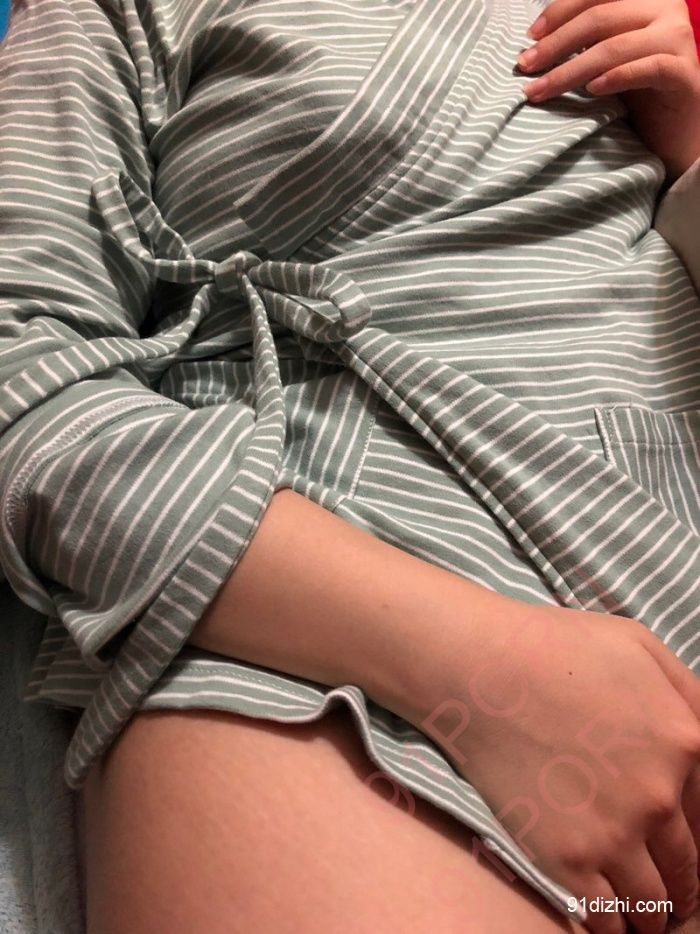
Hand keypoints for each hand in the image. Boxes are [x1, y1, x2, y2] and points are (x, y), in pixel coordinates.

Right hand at [405, 594, 699, 933]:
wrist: (479, 669)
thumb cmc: (554, 647)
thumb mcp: (640, 645)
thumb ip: (690, 693)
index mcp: (685, 743)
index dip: (697, 837)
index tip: (682, 847)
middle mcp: (658, 797)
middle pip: (689, 867)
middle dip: (681, 882)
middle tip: (670, 891)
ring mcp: (614, 834)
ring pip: (654, 902)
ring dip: (652, 913)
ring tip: (643, 915)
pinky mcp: (568, 859)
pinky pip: (608, 920)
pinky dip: (615, 927)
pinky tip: (612, 922)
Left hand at [518, 0, 699, 181]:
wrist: (674, 129)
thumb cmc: (636, 89)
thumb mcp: (607, 54)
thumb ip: (585, 37)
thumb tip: (536, 39)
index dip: (560, 11)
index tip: (530, 37)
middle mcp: (667, 9)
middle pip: (600, 18)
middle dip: (556, 44)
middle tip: (525, 67)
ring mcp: (678, 39)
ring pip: (616, 46)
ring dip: (571, 69)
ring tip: (541, 89)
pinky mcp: (684, 73)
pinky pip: (648, 68)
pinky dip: (616, 77)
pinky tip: (591, 90)